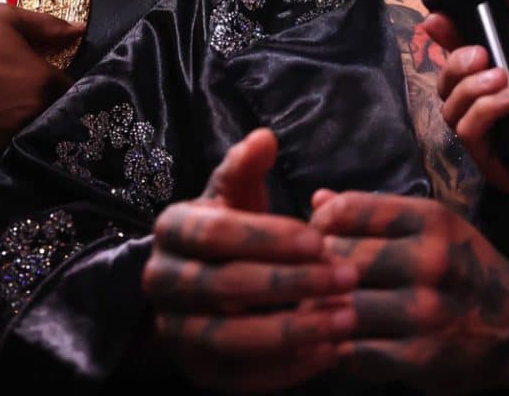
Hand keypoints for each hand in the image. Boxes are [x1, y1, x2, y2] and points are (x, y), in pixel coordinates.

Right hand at [0, 4, 77, 154]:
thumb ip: (47, 25)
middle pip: (56, 117)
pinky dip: (6, 142)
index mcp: (45, 82)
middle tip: (31, 99)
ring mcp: (10, 139)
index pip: (74, 92)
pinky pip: (8, 151)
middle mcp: (33, 115)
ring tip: (10, 113)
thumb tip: (79, 30)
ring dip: (30, 127)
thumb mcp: (4, 19)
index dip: (66, 88)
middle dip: (51, 109)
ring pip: (34, 136)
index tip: (53, 84)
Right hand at [142, 129, 357, 391]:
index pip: (216, 233)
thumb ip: (248, 168)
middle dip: (292, 282)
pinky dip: (285, 370)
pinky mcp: (196, 372)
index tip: (320, 239)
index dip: (269, 237)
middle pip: (225, 286)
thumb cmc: (234, 229)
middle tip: (347, 277)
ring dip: (293, 331)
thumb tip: (265, 137)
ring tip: (346, 319)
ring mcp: (174, 331)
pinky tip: (328, 351)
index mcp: (172, 229)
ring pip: (230, 337)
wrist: (207, 284)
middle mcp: (161, 282)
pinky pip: (239, 378)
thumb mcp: (237, 193)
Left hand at [311, 190, 508, 391]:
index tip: (316, 239)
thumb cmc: (468, 272)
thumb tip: (317, 198)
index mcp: (431, 220)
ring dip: (321, 313)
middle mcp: (431, 260)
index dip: (320, 224)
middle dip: (316, 271)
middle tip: (308, 281)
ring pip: (342, 307)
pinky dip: (338, 349)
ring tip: (317, 312)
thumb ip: (376, 214)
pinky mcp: (421, 357)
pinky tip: (340, 343)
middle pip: (339, 257)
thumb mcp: (435, 230)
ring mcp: (427, 311)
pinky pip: (354, 352)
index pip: (350, 210)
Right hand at [432, 0, 508, 228]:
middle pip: (447, 82)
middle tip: (482, 54)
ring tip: (503, 78)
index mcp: (508, 78)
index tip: (438, 20)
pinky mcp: (494, 161)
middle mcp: (493, 106)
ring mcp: (492, 135)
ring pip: (450, 107)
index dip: (447, 38)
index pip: (464, 57)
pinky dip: (485, 110)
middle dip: (456, 61)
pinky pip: (468, 132)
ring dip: (471, 87)